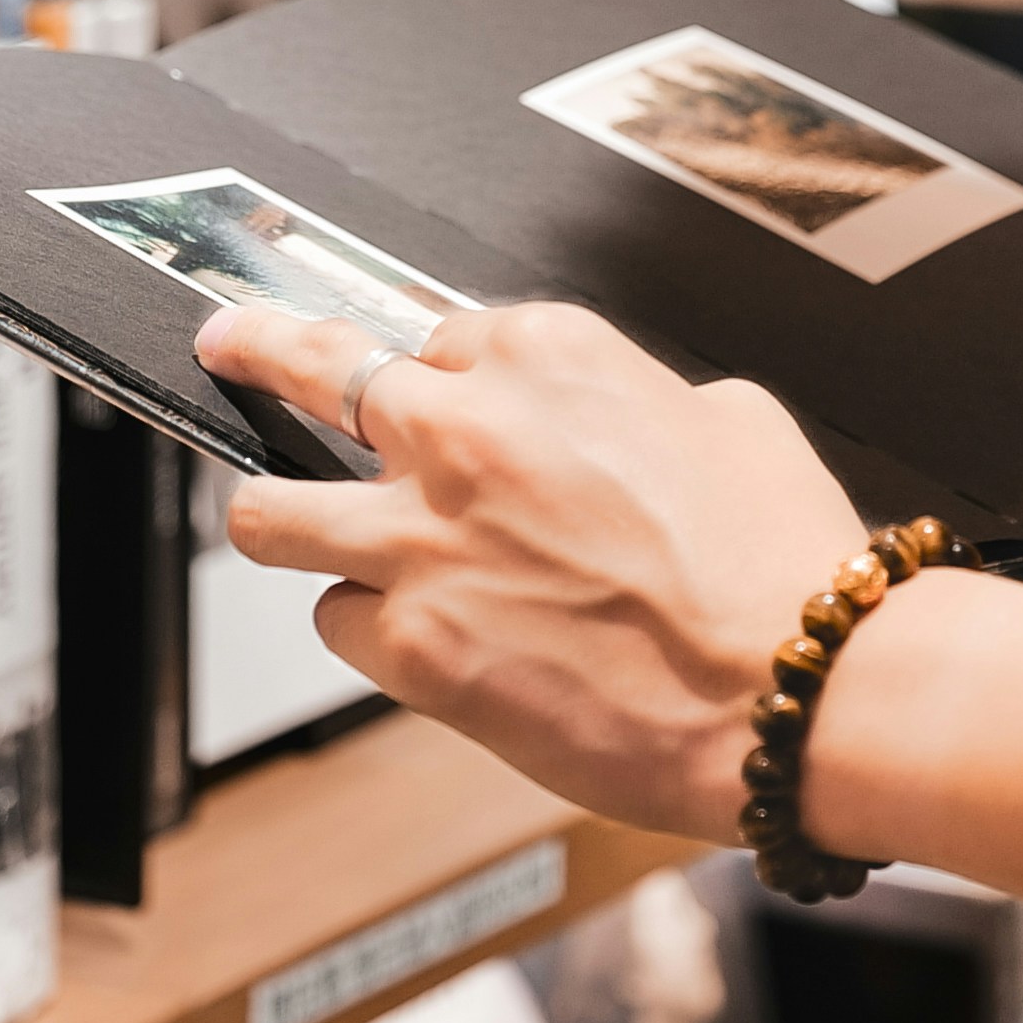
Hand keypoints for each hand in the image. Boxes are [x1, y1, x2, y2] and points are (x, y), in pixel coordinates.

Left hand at [194, 302, 879, 843]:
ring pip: (275, 509)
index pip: (440, 335)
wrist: (792, 687)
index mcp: (550, 355)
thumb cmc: (782, 561)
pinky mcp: (412, 643)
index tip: (419, 381)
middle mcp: (468, 429)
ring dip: (275, 514)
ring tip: (270, 522)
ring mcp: (425, 537)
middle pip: (315, 365)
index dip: (436, 372)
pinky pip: (337, 623)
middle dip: (260, 348)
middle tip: (230, 342)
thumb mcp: (732, 420)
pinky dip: (368, 630)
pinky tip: (415, 643)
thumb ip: (643, 402)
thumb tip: (624, 424)